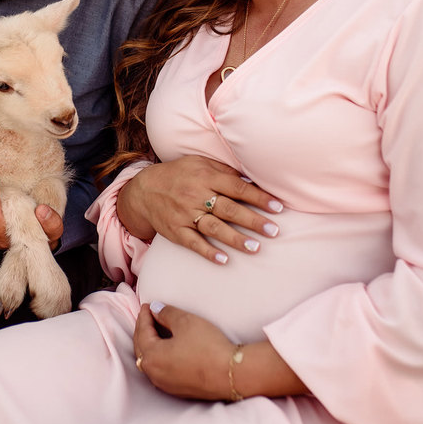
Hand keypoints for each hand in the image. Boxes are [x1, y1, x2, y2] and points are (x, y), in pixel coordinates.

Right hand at [118, 155, 281, 263]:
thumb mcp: (200, 163)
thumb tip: (252, 180)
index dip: (258, 197)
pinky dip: (208, 252)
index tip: (278, 207)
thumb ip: (224, 171)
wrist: (144, 189)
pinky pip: (193, 243)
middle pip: (229, 209)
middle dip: (253, 220)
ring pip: (214, 228)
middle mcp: (196, 195)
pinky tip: (224, 260)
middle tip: (274, 231)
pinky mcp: (175, 230)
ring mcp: (185, 214)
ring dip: (235, 239)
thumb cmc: (179, 175)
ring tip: (256, 247)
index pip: (237, 188)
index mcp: (205, 177)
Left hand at [133, 302, 307, 400]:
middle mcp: (154, 373)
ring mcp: (165, 384)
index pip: (142, 331)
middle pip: (142, 347)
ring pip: (150, 361)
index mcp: (151, 356)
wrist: (230, 374)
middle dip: (143, 330)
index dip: (144, 316)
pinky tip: (167, 350)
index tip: (147, 305)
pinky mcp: (177, 389)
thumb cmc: (207, 346)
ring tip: (156, 331)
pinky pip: (161, 370)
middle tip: (148, 316)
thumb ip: (166, 313)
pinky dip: (160, 357)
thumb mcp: (185, 322)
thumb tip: (155, 309)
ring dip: (150, 344)